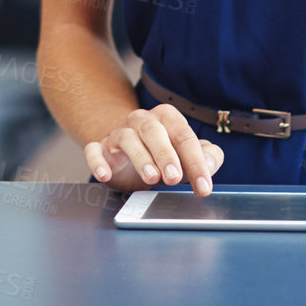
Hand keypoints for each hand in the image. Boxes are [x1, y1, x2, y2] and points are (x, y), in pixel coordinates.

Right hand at [85, 104, 225, 195]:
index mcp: (167, 118)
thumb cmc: (162, 155)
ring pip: (127, 138)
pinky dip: (97, 161)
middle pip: (154, 131)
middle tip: (175, 178)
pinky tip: (104, 174)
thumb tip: (210, 163)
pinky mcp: (100, 148)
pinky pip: (94, 150)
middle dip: (166, 154)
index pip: (184, 136)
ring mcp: (119, 133)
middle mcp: (142, 121)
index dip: (196, 162)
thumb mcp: (186, 157)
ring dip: (140, 158)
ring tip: (151, 178)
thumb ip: (205, 157)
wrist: (126, 156)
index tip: (203, 186)